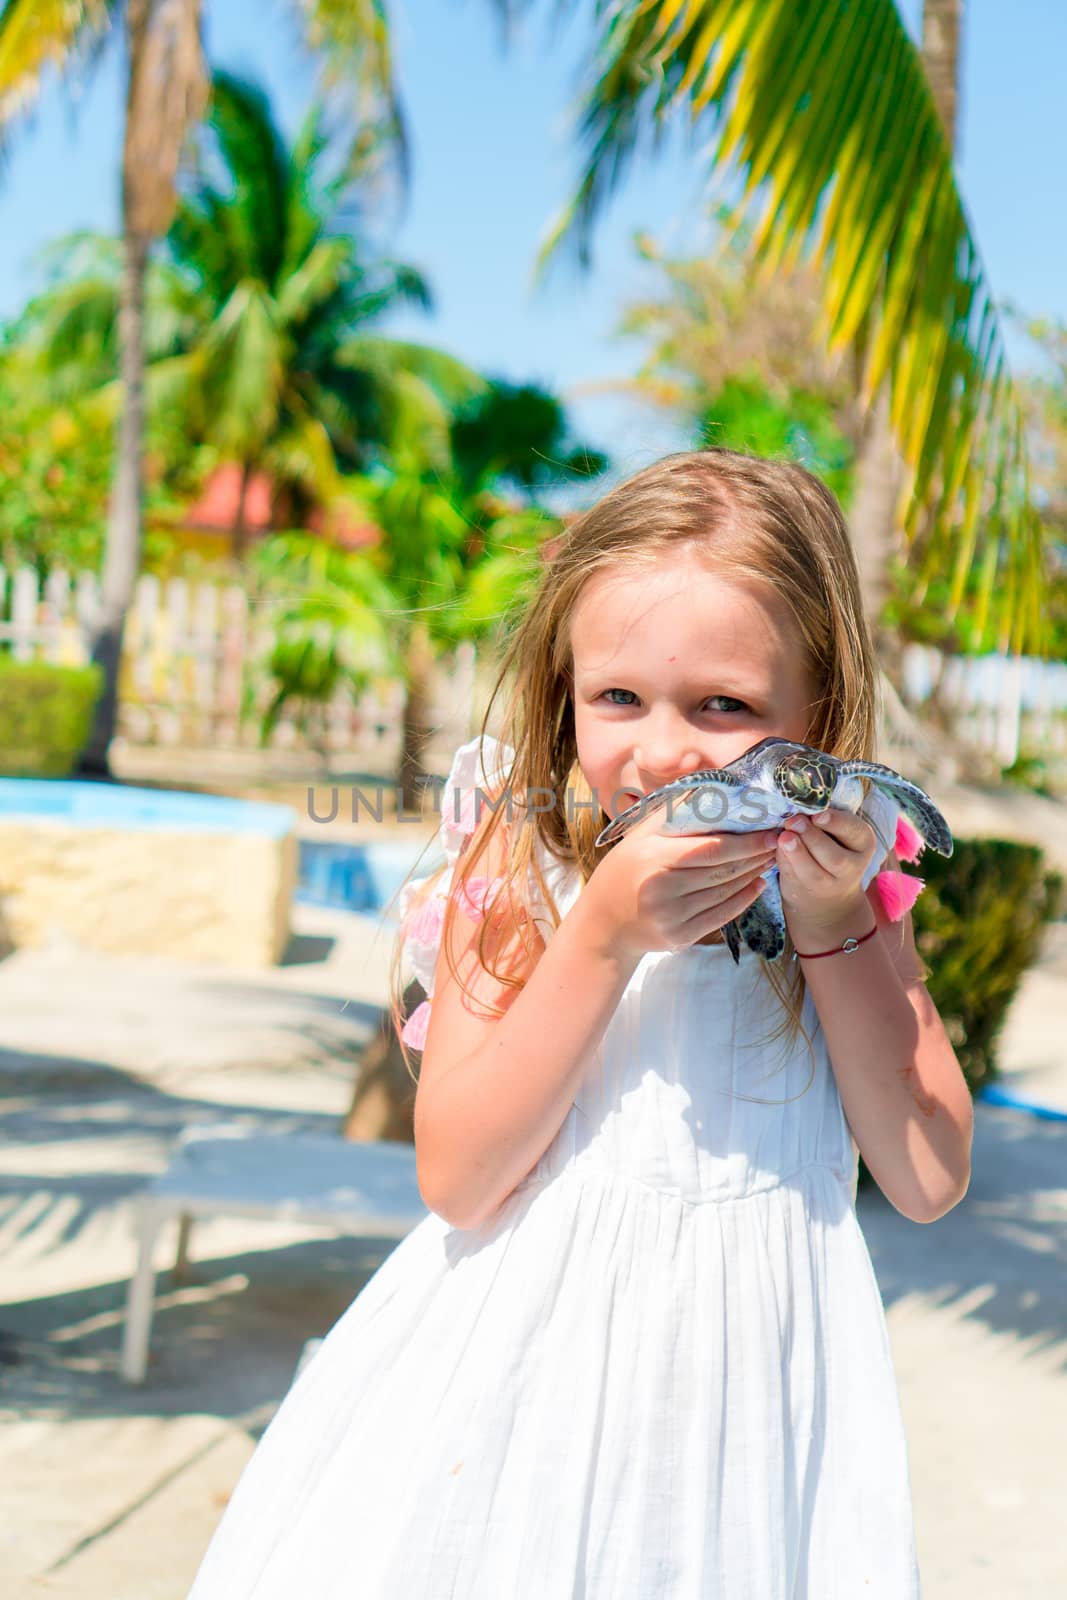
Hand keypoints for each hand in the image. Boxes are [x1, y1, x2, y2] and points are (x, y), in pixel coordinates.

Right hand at [585, 808, 782, 961]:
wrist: (603, 922)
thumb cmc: (625, 869)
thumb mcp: (640, 835)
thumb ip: (674, 812)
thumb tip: (713, 786)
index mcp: (652, 857)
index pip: (710, 848)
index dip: (745, 841)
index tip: (769, 831)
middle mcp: (661, 888)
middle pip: (721, 871)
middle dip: (755, 856)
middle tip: (778, 843)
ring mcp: (670, 916)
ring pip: (724, 893)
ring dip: (752, 875)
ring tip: (769, 860)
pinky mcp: (679, 936)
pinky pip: (720, 916)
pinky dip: (743, 900)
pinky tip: (757, 886)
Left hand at [776, 807, 879, 945]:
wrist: (828, 889)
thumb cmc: (831, 844)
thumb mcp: (838, 831)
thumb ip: (822, 820)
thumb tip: (799, 809)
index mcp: (863, 842)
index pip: (854, 831)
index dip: (836, 823)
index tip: (817, 815)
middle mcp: (852, 867)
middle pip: (835, 857)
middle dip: (812, 838)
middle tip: (793, 821)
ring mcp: (830, 885)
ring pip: (814, 873)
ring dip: (797, 854)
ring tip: (784, 837)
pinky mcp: (807, 892)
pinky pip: (795, 878)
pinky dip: (784, 863)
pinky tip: (777, 849)